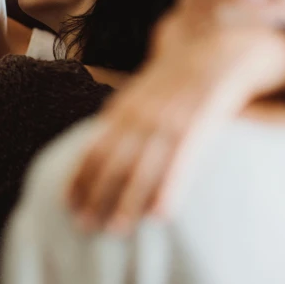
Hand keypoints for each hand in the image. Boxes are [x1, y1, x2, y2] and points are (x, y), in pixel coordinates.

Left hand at [66, 0, 284, 234]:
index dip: (79, 176)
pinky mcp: (197, 125)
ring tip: (114, 231)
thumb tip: (96, 150)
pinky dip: (167, 188)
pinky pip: (179, 162)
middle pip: (112, 160)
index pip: (94, 146)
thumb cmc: (177, 81)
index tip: (65, 204)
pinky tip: (159, 215)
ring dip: (125, 200)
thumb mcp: (143, 93)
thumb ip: (122, 119)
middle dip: (95, 194)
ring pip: (141, 165)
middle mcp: (142, 114)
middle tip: (82, 226)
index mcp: (125, 107)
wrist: (218, 52)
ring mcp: (168, 119)